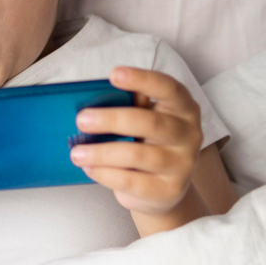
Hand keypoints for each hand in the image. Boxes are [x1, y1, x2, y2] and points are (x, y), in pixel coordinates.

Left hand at [70, 67, 202, 215]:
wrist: (160, 187)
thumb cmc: (145, 141)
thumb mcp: (142, 119)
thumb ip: (127, 106)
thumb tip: (91, 99)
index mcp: (182, 107)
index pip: (167, 88)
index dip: (142, 79)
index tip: (113, 74)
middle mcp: (189, 134)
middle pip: (149, 122)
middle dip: (111, 120)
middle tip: (81, 120)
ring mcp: (183, 164)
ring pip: (139, 155)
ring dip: (102, 152)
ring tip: (76, 153)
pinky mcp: (170, 190)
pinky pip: (134, 181)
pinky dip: (106, 174)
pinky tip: (89, 168)